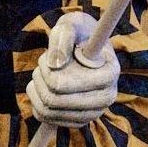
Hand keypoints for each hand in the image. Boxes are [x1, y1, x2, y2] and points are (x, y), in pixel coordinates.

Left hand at [26, 9, 118, 128]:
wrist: (83, 46)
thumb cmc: (77, 32)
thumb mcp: (70, 25)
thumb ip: (62, 38)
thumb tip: (55, 64)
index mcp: (110, 73)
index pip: (63, 85)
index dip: (47, 72)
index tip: (46, 57)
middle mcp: (107, 97)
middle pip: (54, 100)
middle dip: (40, 79)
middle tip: (42, 64)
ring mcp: (95, 112)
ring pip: (48, 111)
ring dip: (37, 89)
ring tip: (42, 72)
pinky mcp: (81, 121)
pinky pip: (47, 119)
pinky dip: (37, 101)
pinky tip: (42, 86)